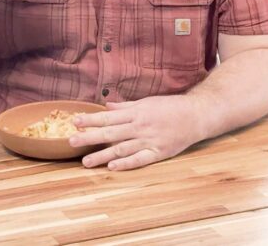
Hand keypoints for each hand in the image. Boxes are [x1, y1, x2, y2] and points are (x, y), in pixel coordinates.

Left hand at [69, 95, 203, 170]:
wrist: (196, 115)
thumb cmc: (170, 107)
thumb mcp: (147, 102)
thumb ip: (126, 106)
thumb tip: (107, 106)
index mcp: (136, 112)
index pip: (108, 116)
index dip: (90, 119)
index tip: (74, 122)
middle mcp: (140, 126)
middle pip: (110, 132)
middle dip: (89, 137)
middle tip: (71, 141)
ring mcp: (149, 140)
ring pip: (121, 148)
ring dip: (102, 155)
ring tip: (86, 161)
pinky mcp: (159, 152)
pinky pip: (140, 159)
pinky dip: (126, 163)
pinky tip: (112, 166)